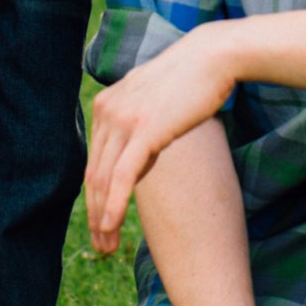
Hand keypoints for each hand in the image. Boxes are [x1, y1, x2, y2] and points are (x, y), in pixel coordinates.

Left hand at [85, 29, 232, 253]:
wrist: (211, 57)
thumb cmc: (190, 80)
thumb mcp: (153, 101)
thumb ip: (137, 124)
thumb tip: (137, 154)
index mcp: (106, 105)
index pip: (94, 162)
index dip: (94, 199)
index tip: (100, 227)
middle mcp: (107, 112)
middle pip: (93, 175)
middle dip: (93, 216)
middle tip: (100, 248)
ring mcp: (123, 120)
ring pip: (103, 180)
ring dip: (101, 218)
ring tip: (106, 248)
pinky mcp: (143, 130)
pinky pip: (122, 175)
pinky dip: (114, 205)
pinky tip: (111, 226)